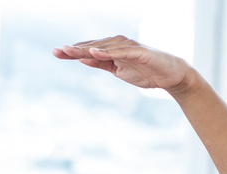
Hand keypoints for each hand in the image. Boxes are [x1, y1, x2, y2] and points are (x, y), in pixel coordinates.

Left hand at [53, 36, 194, 92]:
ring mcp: (128, 47)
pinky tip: (94, 53)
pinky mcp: (138, 52)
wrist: (171, 75)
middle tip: (56, 51)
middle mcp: (118, 44)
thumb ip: (102, 64)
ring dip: (86, 49)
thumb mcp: (119, 70)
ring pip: (103, 47)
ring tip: (69, 50)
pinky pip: (119, 52)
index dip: (72, 52)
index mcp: (112, 50)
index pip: (89, 51)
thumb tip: (83, 59)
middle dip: (74, 49)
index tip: (56, 53)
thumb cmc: (146, 72)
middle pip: (92, 47)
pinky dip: (106, 52)